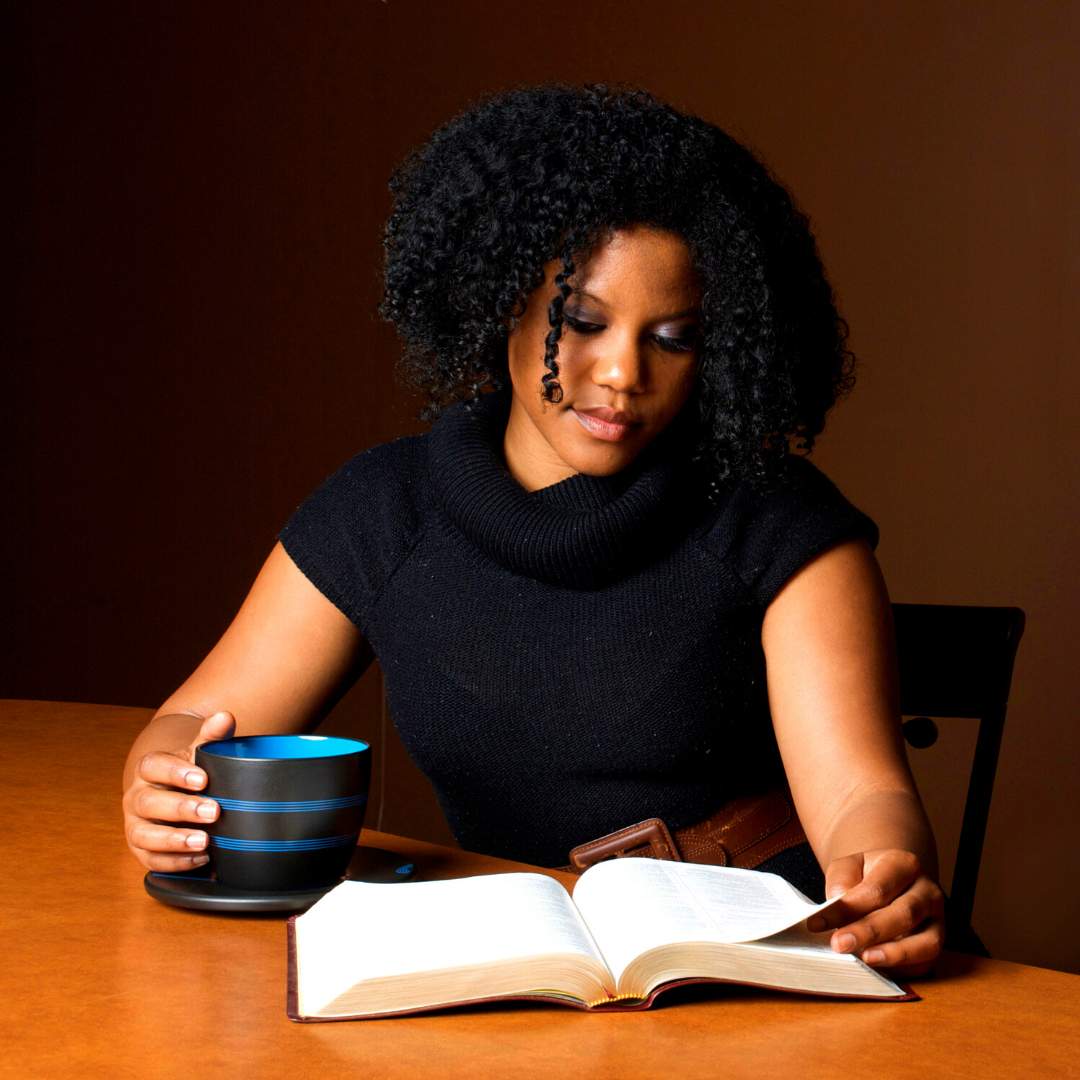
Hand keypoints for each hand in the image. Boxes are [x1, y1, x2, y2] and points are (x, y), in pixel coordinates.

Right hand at [122, 711, 234, 871]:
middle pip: (149, 802)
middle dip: (181, 808)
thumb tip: (225, 717)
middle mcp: (137, 796)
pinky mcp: (142, 849)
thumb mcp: (197, 751)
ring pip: (144, 834)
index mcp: (149, 769)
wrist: (169, 790)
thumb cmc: (187, 771)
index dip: (176, 773)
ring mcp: (136, 824)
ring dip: (174, 840)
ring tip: (204, 841)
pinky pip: (151, 860)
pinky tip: (201, 859)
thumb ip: (211, 735)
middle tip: (213, 811)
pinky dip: (175, 861)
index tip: (203, 779)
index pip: (154, 766)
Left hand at [806, 849, 944, 976]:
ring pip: (925, 941)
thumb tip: (837, 913)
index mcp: (903, 864)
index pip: (877, 889)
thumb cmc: (865, 876)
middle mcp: (928, 890)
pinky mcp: (937, 943)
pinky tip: (882, 968)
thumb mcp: (847, 868)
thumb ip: (840, 884)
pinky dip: (906, 967)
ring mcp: (938, 919)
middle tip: (839, 945)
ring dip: (894, 953)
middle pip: (904, 914)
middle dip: (869, 932)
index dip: (847, 909)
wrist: (889, 880)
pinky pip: (927, 961)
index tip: (817, 923)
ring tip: (865, 958)